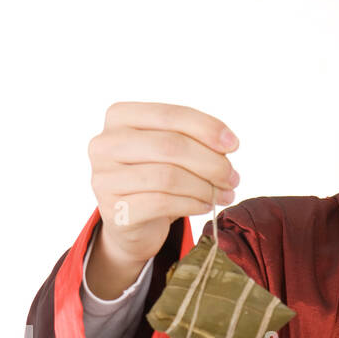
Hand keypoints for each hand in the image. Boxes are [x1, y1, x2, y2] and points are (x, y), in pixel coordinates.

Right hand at [87, 101, 240, 264]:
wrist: (129, 222)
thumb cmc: (153, 179)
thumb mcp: (168, 151)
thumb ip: (190, 139)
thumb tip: (226, 144)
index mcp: (119, 117)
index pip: (170, 115)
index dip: (206, 128)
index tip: (233, 145)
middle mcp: (105, 144)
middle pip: (171, 146)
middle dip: (211, 162)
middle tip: (233, 177)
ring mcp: (105, 178)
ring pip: (168, 177)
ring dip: (205, 187)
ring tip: (224, 194)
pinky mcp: (114, 210)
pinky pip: (162, 203)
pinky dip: (192, 205)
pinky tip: (205, 206)